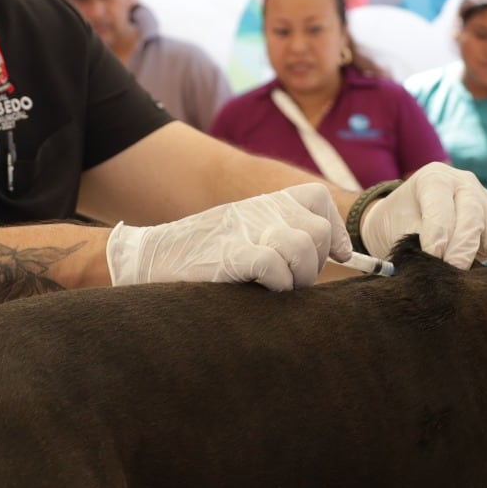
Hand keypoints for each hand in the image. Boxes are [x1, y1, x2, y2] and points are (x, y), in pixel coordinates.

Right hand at [105, 182, 351, 290]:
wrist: (148, 260)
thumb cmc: (200, 259)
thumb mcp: (243, 234)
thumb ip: (282, 236)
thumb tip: (337, 253)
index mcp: (261, 204)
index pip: (316, 198)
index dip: (334, 230)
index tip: (337, 255)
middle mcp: (256, 211)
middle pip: (317, 230)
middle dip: (315, 263)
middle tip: (291, 278)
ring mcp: (243, 231)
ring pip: (303, 247)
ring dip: (297, 277)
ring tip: (275, 286)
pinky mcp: (230, 254)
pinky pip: (275, 267)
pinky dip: (276, 285)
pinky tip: (257, 288)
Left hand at [361, 163, 486, 269]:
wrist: (405, 217)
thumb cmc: (398, 222)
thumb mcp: (397, 226)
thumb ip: (415, 241)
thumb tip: (434, 264)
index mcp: (435, 178)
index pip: (440, 206)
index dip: (437, 233)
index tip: (432, 257)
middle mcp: (466, 186)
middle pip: (472, 218)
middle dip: (463, 249)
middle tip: (454, 272)